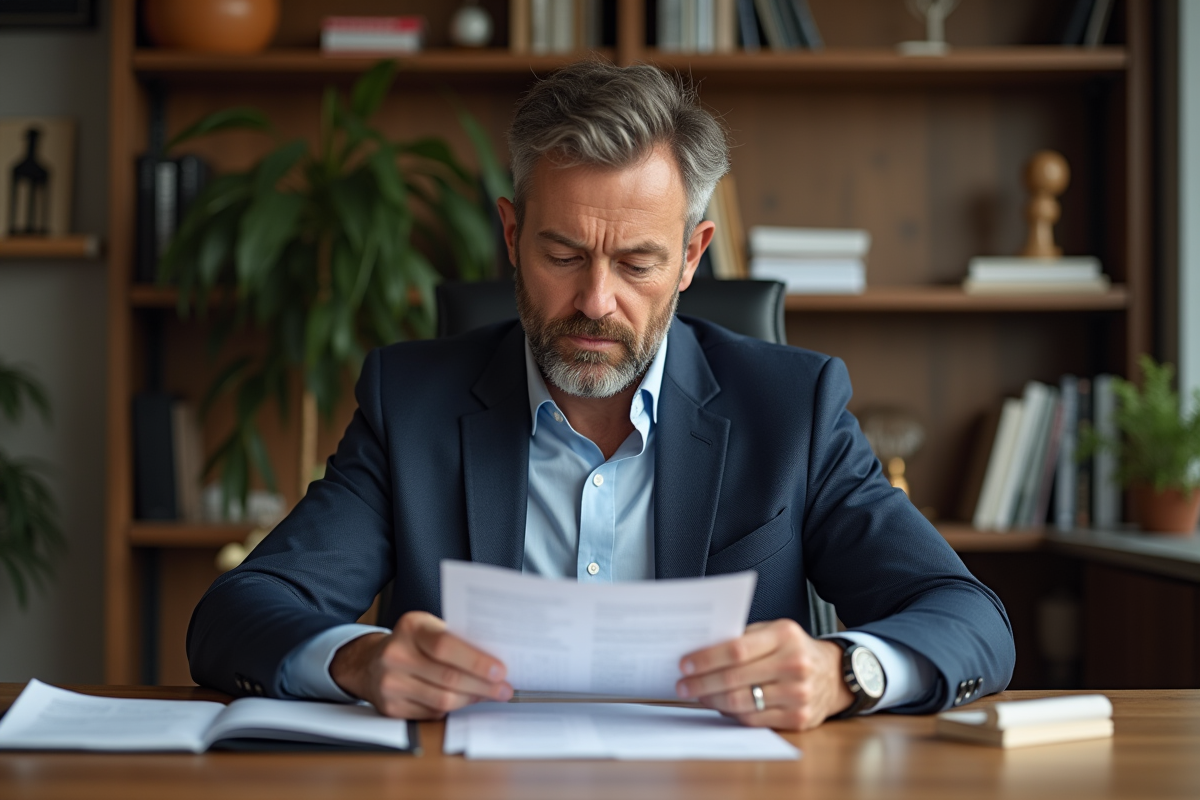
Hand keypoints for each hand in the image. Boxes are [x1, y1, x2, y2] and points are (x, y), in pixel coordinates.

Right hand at [329, 610, 513, 718]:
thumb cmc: (413, 643)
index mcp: (411, 627)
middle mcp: (395, 654)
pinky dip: (453, 709)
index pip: (446, 645)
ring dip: (471, 699)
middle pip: (448, 677)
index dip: (476, 661)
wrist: (371, 662)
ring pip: (442, 699)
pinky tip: (465, 701)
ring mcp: (390, 683)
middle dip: (483, 685)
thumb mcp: (430, 629)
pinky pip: (432, 713)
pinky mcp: (390, 707)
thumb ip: (457, 640)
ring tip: (489, 695)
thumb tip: (495, 661)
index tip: (501, 670)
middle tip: (505, 689)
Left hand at [675, 618, 853, 729]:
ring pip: (742, 702)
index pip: (736, 649)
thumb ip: (744, 638)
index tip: (685, 664)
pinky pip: (754, 719)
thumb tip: (701, 651)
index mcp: (785, 636)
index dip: (706, 659)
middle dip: (702, 683)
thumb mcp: (775, 632)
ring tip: (697, 695)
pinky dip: (731, 714)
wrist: (834, 674)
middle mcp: (794, 664)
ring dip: (712, 700)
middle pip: (735, 678)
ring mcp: (798, 694)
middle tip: (682, 685)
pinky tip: (720, 705)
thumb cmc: (794, 649)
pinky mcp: (798, 718)